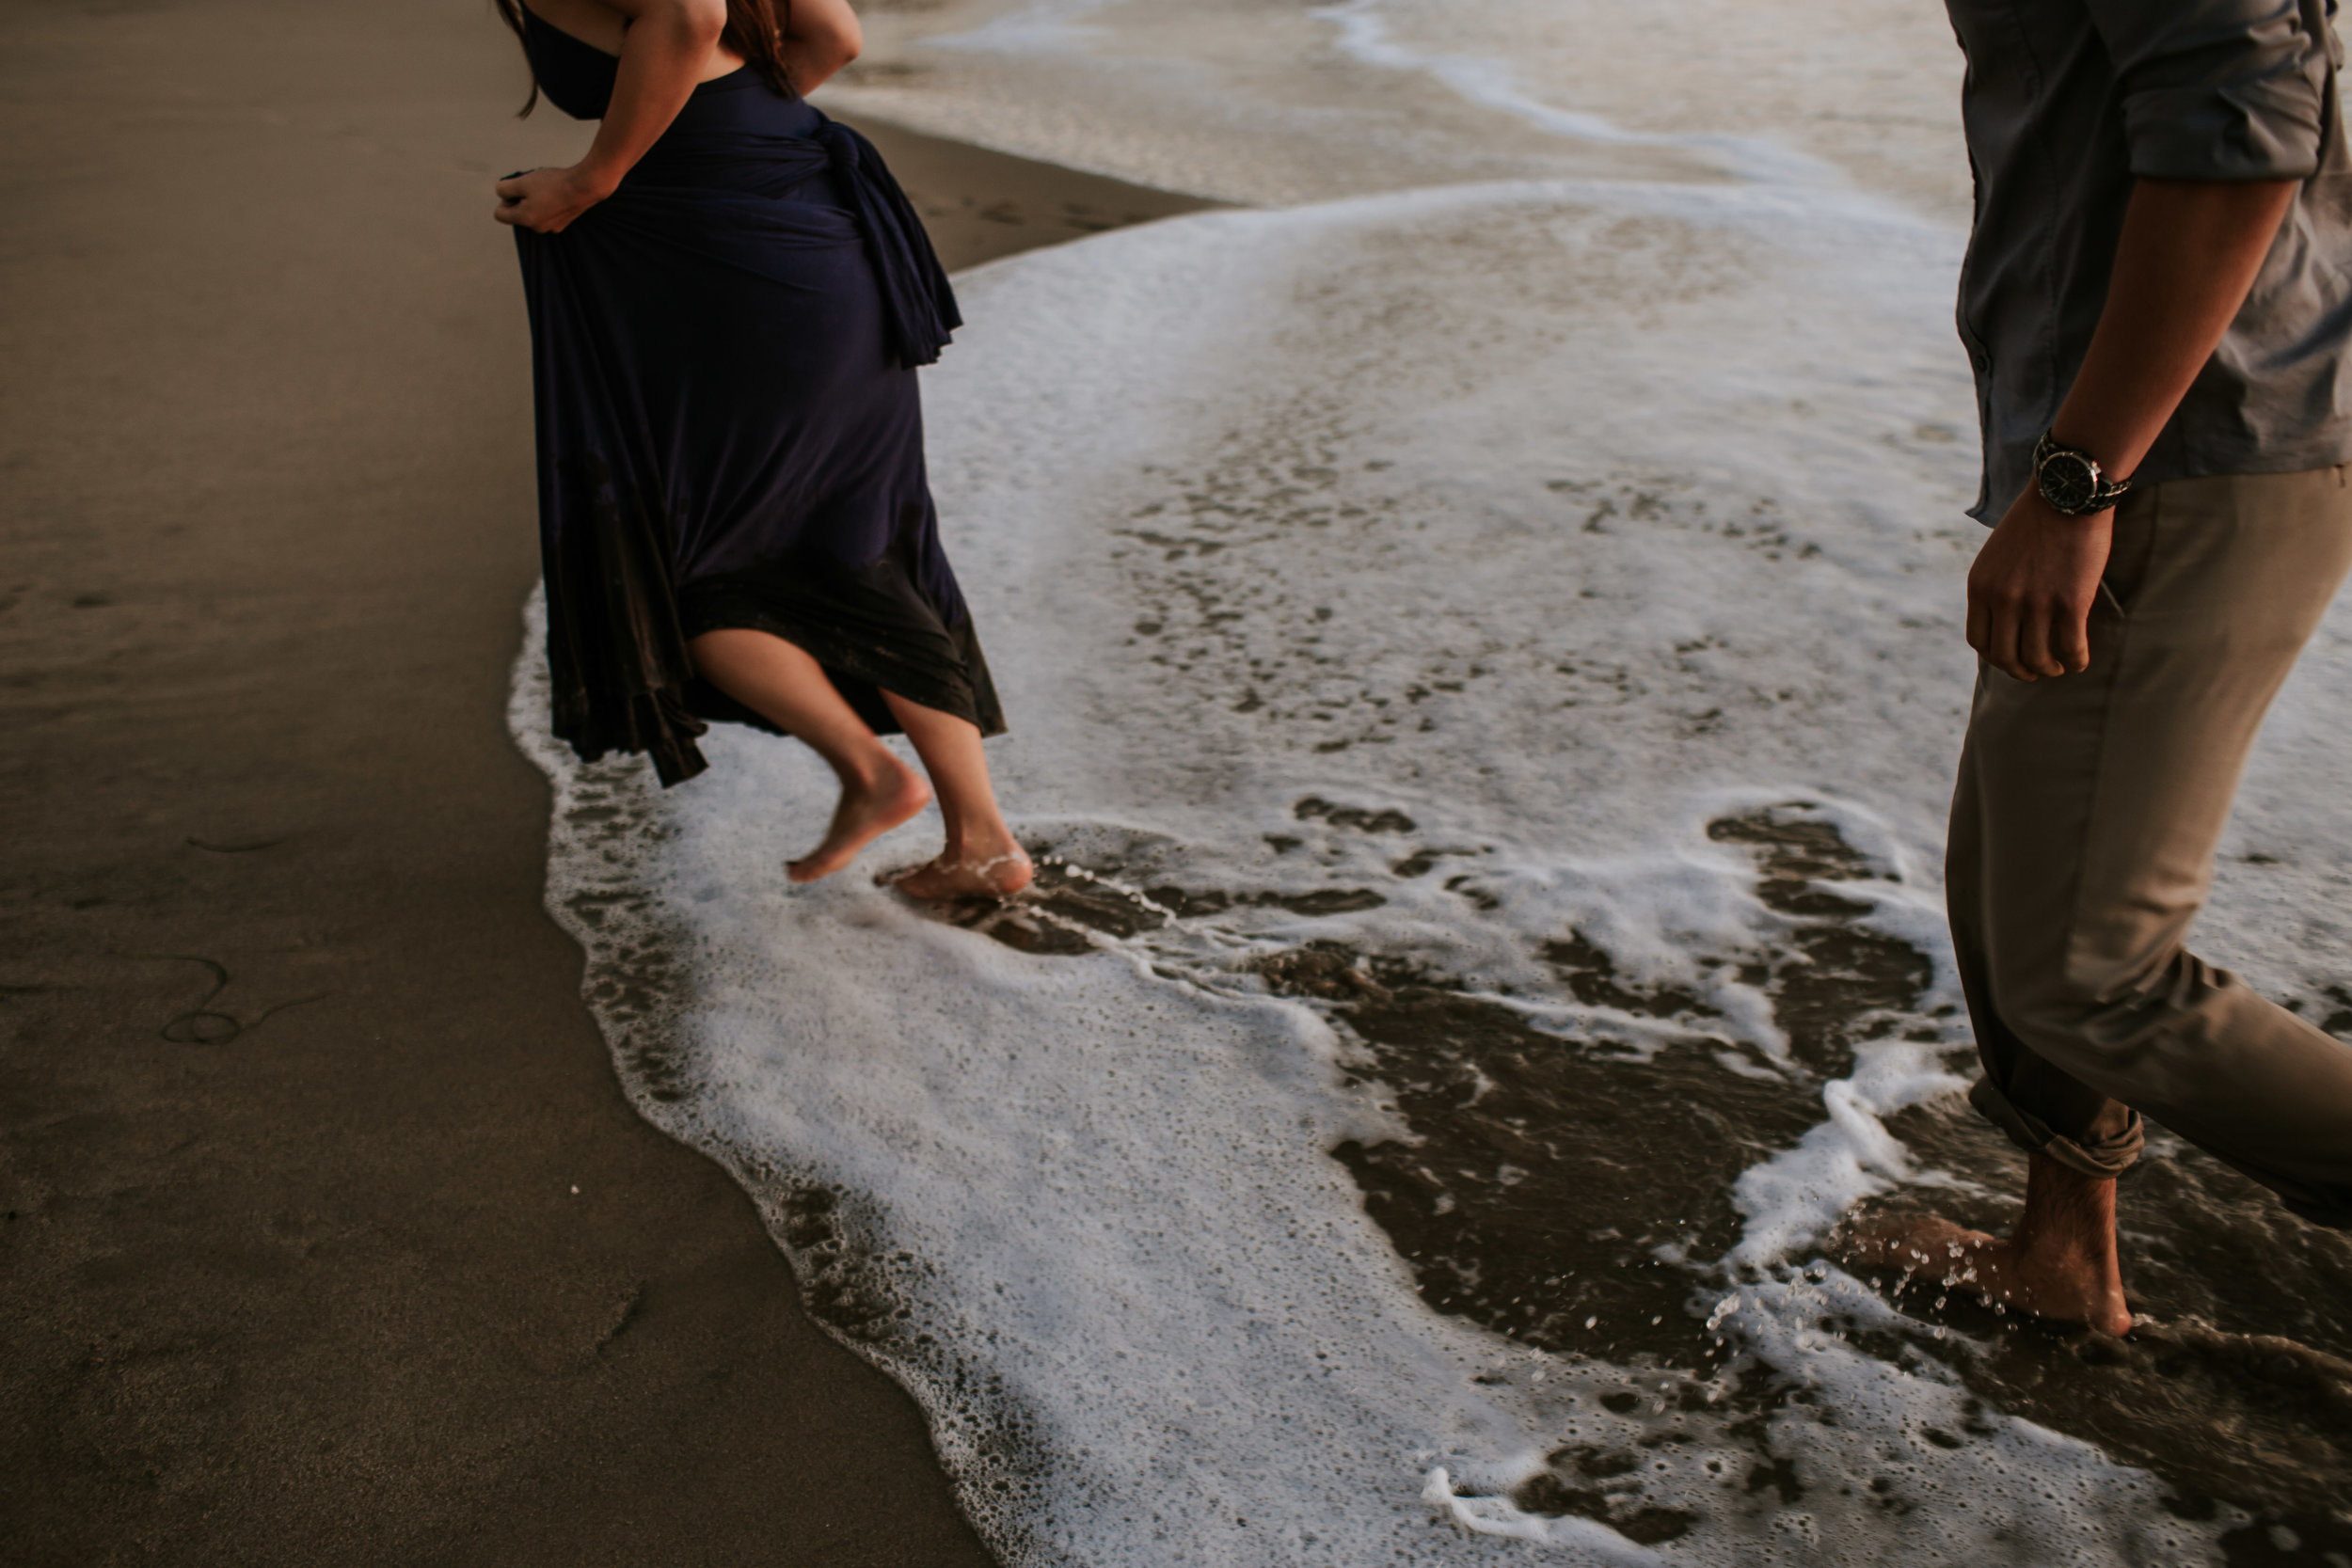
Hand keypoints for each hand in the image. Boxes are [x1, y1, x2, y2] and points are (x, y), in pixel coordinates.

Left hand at [493, 165, 611, 233]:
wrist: (587, 186)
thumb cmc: (553, 183)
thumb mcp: (523, 182)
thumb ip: (504, 189)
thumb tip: (501, 193)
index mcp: (525, 219)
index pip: (499, 214)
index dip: (503, 198)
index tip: (516, 188)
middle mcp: (537, 228)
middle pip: (518, 214)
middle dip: (521, 199)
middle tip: (534, 185)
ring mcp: (552, 227)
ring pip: (534, 212)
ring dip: (535, 200)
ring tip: (548, 188)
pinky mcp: (564, 222)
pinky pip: (548, 212)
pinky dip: (549, 203)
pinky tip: (558, 191)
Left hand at [1965, 485, 2113, 679]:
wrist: (2067, 494)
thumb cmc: (2035, 522)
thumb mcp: (1996, 556)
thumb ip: (1995, 587)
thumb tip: (2002, 621)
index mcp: (1980, 587)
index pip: (1978, 641)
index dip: (1995, 657)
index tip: (2010, 658)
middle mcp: (2003, 599)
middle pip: (2005, 657)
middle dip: (2021, 671)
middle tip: (2035, 671)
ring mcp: (2036, 603)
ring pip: (2037, 659)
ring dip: (2049, 669)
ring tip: (2057, 667)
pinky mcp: (2071, 603)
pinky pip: (2071, 648)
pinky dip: (2075, 661)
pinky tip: (2079, 661)